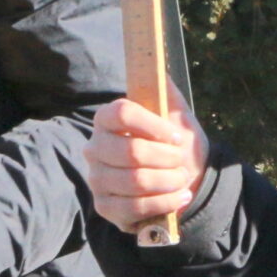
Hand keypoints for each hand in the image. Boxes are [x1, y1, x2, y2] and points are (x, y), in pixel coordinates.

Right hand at [86, 97, 208, 232]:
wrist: (182, 176)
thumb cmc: (174, 142)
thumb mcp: (175, 113)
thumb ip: (166, 91)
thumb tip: (157, 68)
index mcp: (106, 119)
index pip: (121, 113)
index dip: (152, 125)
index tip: (174, 135)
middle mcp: (95, 148)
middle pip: (130, 151)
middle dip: (165, 158)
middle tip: (180, 160)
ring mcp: (97, 179)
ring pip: (135, 182)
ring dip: (167, 182)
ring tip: (182, 179)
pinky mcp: (104, 207)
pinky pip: (134, 208)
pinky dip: (164, 203)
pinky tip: (179, 196)